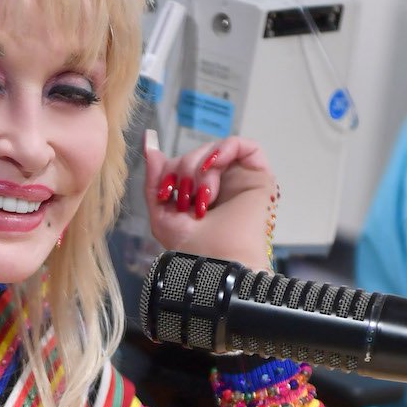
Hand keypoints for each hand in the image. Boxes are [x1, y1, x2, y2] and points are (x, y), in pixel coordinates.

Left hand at [144, 129, 276, 274]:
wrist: (219, 264)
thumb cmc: (192, 249)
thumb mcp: (162, 213)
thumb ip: (155, 178)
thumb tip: (148, 143)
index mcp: (198, 197)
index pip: (180, 166)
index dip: (169, 171)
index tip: (166, 192)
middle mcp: (220, 186)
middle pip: (195, 156)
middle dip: (184, 170)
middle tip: (186, 198)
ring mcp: (239, 181)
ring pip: (214, 150)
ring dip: (201, 166)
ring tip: (203, 195)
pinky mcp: (258, 177)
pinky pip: (243, 145)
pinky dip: (225, 148)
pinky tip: (213, 165)